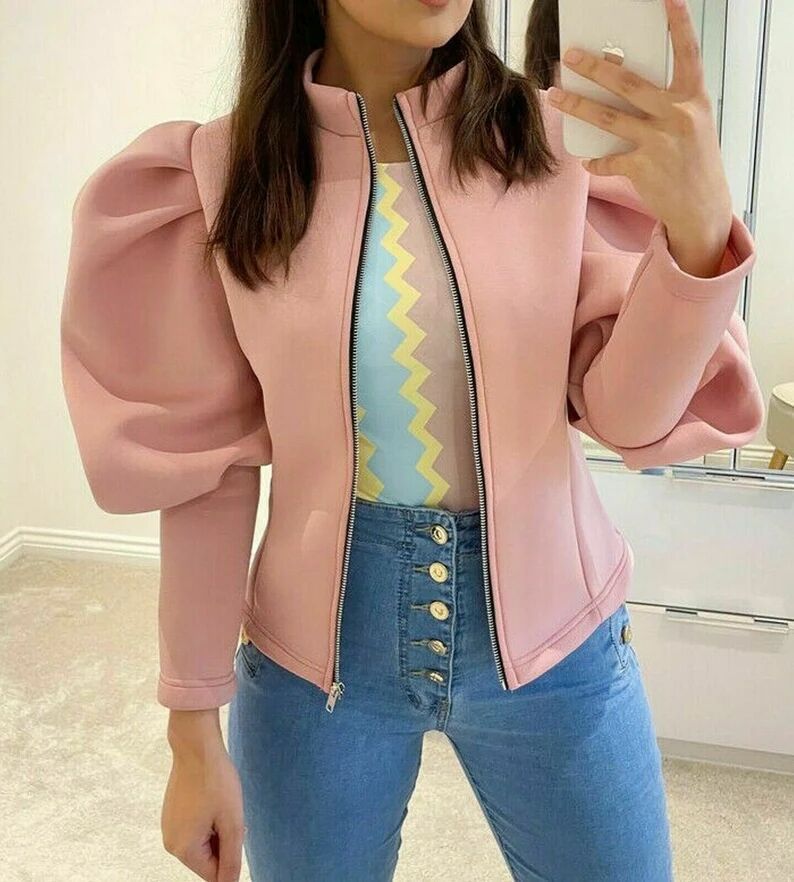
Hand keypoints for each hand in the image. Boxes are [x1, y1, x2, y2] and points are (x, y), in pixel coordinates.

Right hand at [162, 710, 245, 881]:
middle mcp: (171, 842)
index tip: (237, 829)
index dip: (232, 856)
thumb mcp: (232, 822)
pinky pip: (195, 827)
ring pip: (203, 841)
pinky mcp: (172, 813)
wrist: (196, 745)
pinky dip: (209, 819)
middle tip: (231, 813)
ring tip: (222, 803)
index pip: (214, 874)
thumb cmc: (216, 781)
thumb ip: (231, 859)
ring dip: (218, 829)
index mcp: (183, 849)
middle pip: (207, 858)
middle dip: (224, 840)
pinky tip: (213, 797)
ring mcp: (169, 826)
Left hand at [548, 0, 733, 276]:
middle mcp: (678, 116)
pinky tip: (587, 161)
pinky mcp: (643, 168)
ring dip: (577, 105)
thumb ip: (667, 103)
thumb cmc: (694, 161)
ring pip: (608, 118)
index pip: (688, 55)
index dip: (679, 26)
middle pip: (628, 84)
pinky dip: (596, 161)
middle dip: (596, 68)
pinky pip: (608, 159)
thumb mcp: (693, 125)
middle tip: (571, 55)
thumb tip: (623, 85)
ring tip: (555, 94)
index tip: (667, 0)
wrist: (702, 208)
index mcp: (694, 99)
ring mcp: (659, 142)